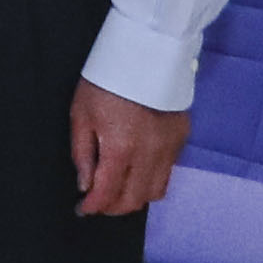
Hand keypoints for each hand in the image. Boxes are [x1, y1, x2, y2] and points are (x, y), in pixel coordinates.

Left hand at [70, 83, 186, 215]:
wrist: (145, 53)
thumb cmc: (105, 80)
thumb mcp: (81, 114)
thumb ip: (82, 154)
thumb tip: (85, 185)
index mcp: (120, 148)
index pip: (107, 193)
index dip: (93, 207)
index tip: (83, 209)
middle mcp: (149, 154)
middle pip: (134, 200)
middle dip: (112, 207)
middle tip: (98, 202)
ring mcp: (169, 148)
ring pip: (155, 192)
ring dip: (135, 197)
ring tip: (118, 189)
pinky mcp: (182, 139)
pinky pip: (168, 173)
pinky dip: (151, 180)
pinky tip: (137, 170)